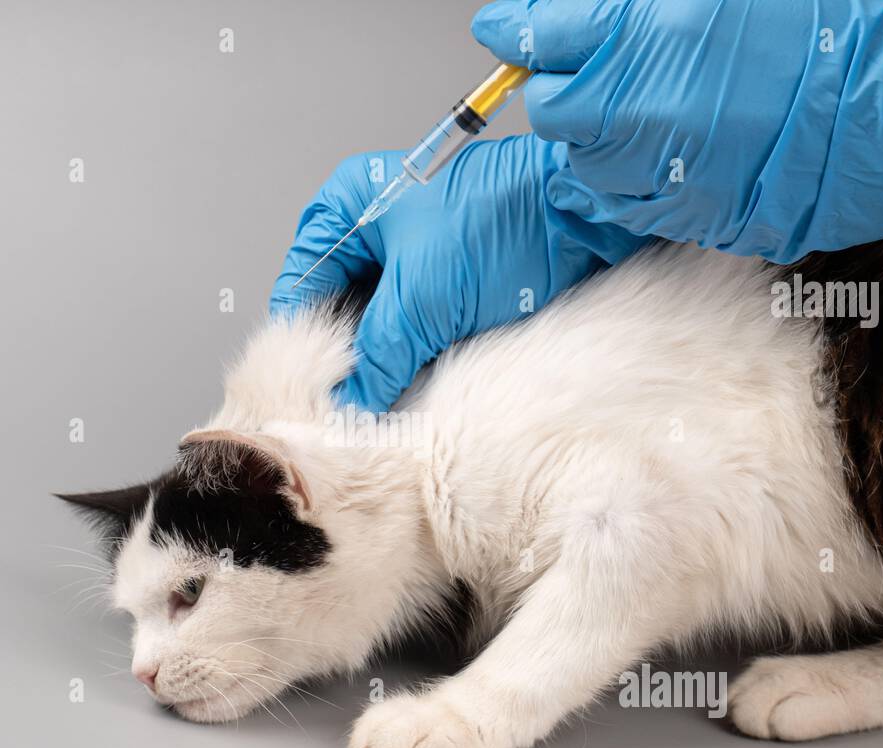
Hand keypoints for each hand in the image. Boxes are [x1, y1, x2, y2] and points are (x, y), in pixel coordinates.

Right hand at [270, 135, 651, 410]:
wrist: (583, 219)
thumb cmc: (503, 224)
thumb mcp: (423, 298)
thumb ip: (378, 355)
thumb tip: (351, 403)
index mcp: (348, 205)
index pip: (301, 282)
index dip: (300, 341)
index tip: (306, 393)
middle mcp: (371, 227)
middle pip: (333, 307)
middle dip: (340, 357)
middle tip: (342, 407)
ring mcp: (408, 254)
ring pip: (372, 323)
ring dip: (377, 362)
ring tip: (375, 403)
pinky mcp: (441, 281)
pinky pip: (408, 327)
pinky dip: (406, 357)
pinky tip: (406, 387)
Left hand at [472, 0, 882, 261]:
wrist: (881, 117)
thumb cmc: (815, 40)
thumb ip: (624, 8)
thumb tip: (546, 18)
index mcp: (648, 34)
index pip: (540, 36)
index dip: (519, 32)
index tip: (506, 31)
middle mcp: (640, 107)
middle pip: (550, 106)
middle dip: (564, 87)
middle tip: (602, 74)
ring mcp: (654, 170)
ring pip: (577, 159)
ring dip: (594, 138)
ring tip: (649, 114)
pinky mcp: (671, 213)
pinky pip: (613, 199)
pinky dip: (623, 177)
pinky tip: (666, 153)